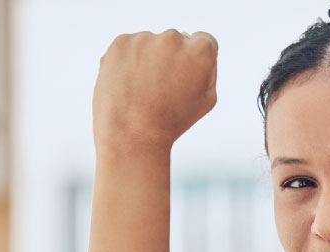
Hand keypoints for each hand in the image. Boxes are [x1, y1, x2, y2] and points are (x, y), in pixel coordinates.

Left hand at [93, 29, 217, 152]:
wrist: (132, 134)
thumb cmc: (173, 121)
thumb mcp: (207, 99)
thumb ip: (209, 67)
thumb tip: (196, 43)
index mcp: (200, 51)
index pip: (204, 41)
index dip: (196, 62)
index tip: (185, 79)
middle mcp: (173, 38)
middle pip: (176, 41)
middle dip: (171, 59)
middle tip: (163, 90)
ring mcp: (145, 39)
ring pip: (150, 44)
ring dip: (149, 60)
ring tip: (143, 91)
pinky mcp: (121, 43)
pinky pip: (129, 48)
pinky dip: (128, 62)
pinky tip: (129, 85)